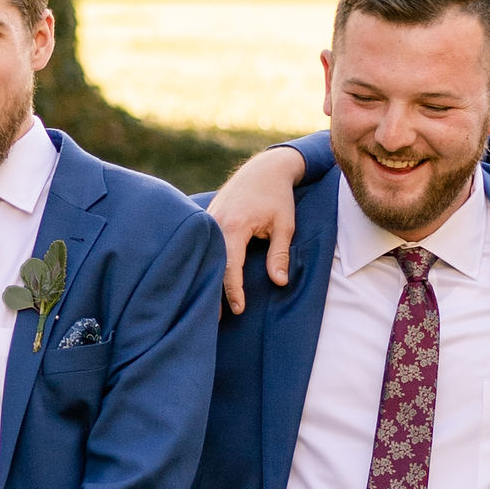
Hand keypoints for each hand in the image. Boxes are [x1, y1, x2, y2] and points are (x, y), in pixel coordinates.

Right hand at [209, 147, 306, 314]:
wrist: (264, 169)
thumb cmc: (277, 196)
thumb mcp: (285, 224)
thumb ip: (279, 253)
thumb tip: (279, 282)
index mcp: (234, 226)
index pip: (230, 267)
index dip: (233, 291)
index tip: (238, 310)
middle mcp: (216, 223)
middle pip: (212, 265)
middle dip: (213, 293)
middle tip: (214, 320)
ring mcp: (208, 220)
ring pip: (204, 256)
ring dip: (206, 278)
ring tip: (205, 303)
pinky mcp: (208, 219)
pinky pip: (204, 246)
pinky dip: (206, 263)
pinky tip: (205, 278)